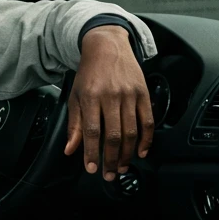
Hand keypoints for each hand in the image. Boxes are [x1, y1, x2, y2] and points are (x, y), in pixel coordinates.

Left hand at [64, 26, 154, 179]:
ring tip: (122, 167)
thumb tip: (70, 149)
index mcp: (91, 97)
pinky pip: (147, 120)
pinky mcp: (143, 93)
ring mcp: (129, 94)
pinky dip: (146, 139)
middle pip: (114, 135)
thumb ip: (74, 125)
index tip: (92, 168)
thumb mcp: (75, 96)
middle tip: (110, 174)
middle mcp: (111, 96)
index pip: (92, 131)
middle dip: (111, 159)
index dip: (92, 153)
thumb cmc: (89, 73)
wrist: (107, 46)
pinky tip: (141, 151)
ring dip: (128, 154)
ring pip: (131, 131)